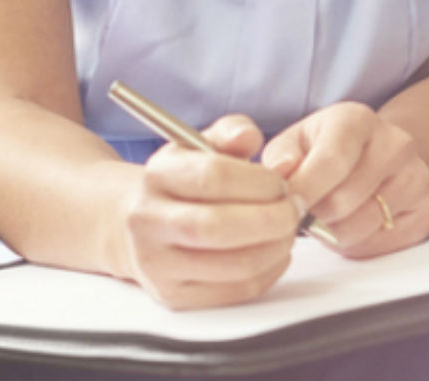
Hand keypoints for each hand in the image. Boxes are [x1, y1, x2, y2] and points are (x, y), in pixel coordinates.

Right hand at [117, 114, 299, 309]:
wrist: (133, 223)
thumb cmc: (178, 184)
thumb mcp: (196, 147)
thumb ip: (229, 134)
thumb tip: (250, 136)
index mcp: (155, 175)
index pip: (212, 176)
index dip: (258, 181)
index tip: (281, 183)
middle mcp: (147, 220)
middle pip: (219, 226)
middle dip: (272, 219)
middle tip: (294, 210)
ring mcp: (157, 263)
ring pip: (234, 265)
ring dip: (276, 248)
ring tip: (287, 231)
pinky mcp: (174, 295)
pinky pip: (237, 291)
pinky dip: (269, 272)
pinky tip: (273, 253)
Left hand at [263, 102, 428, 258]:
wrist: (375, 153)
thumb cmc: (328, 147)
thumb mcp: (296, 141)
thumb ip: (281, 157)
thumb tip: (280, 173)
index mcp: (356, 119)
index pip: (331, 160)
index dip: (305, 190)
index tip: (288, 206)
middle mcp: (395, 143)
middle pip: (345, 199)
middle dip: (316, 215)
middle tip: (306, 213)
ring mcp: (418, 176)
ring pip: (364, 226)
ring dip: (335, 232)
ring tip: (328, 216)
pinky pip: (386, 243)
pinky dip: (361, 243)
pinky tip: (353, 224)